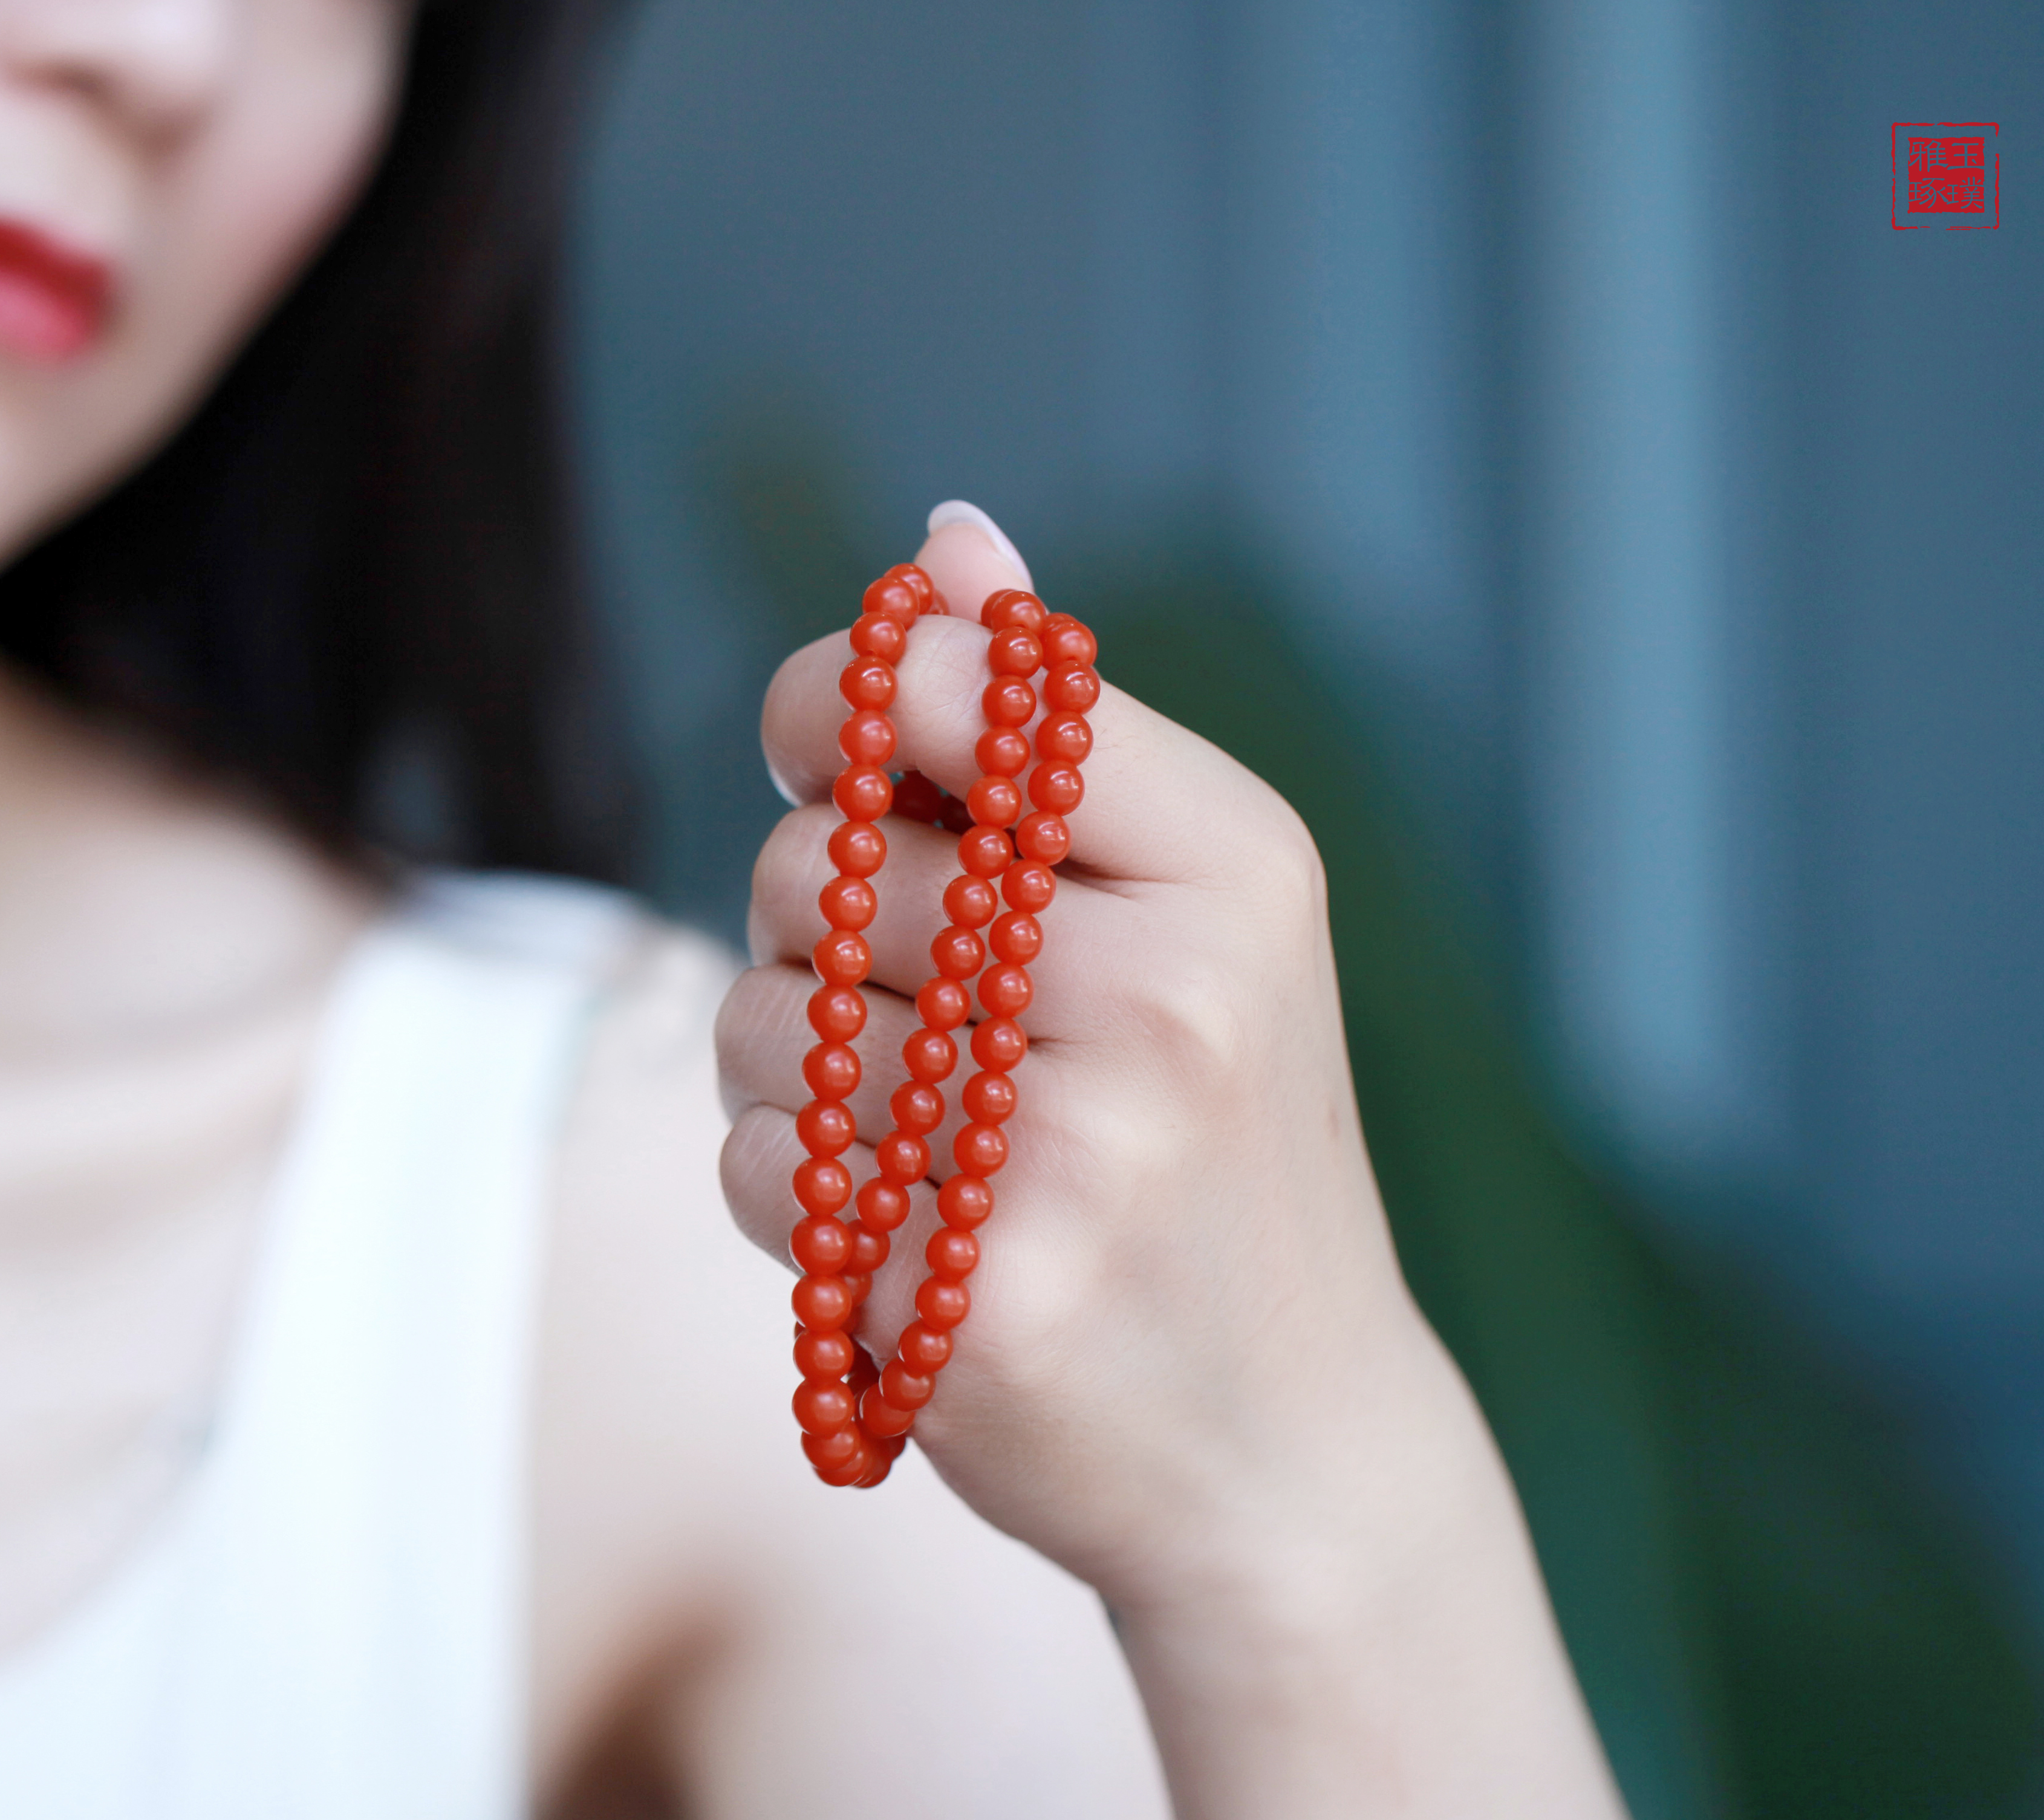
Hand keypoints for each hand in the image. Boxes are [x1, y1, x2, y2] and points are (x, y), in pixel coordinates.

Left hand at [716, 515, 1623, 1815]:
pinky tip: (914, 1230)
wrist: (1289, 1447)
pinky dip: (792, 1189)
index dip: (832, 699)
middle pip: (812, 860)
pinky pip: (754, 1161)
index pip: (936, 681)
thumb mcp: (1189, 912)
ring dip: (798, 1070)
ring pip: (758, 1015)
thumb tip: (945, 532)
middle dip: (824, 926)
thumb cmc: (1210, 1144)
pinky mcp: (972, 1297)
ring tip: (941, 1134)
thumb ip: (1049, 726)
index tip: (833, 754)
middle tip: (946, 1015)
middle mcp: (1168, 993)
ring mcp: (1074, 1155)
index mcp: (1232, 862)